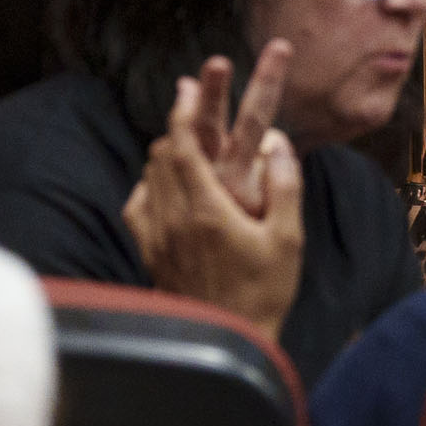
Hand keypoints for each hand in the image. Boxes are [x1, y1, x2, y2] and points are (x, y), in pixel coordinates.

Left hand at [123, 67, 306, 342]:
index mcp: (205, 209)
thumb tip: (277, 141)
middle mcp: (172, 218)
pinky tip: (163, 185)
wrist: (227, 341)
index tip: (191, 85)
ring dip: (164, 150)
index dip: (183, 111)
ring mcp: (156, 237)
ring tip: (183, 136)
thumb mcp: (287, 238)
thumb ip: (282, 185)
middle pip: (160, 155)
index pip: (181, 146)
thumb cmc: (263, 290)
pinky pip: (138, 206)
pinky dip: (150, 184)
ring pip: (148, 177)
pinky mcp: (150, 254)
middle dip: (175, 122)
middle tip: (190, 98)